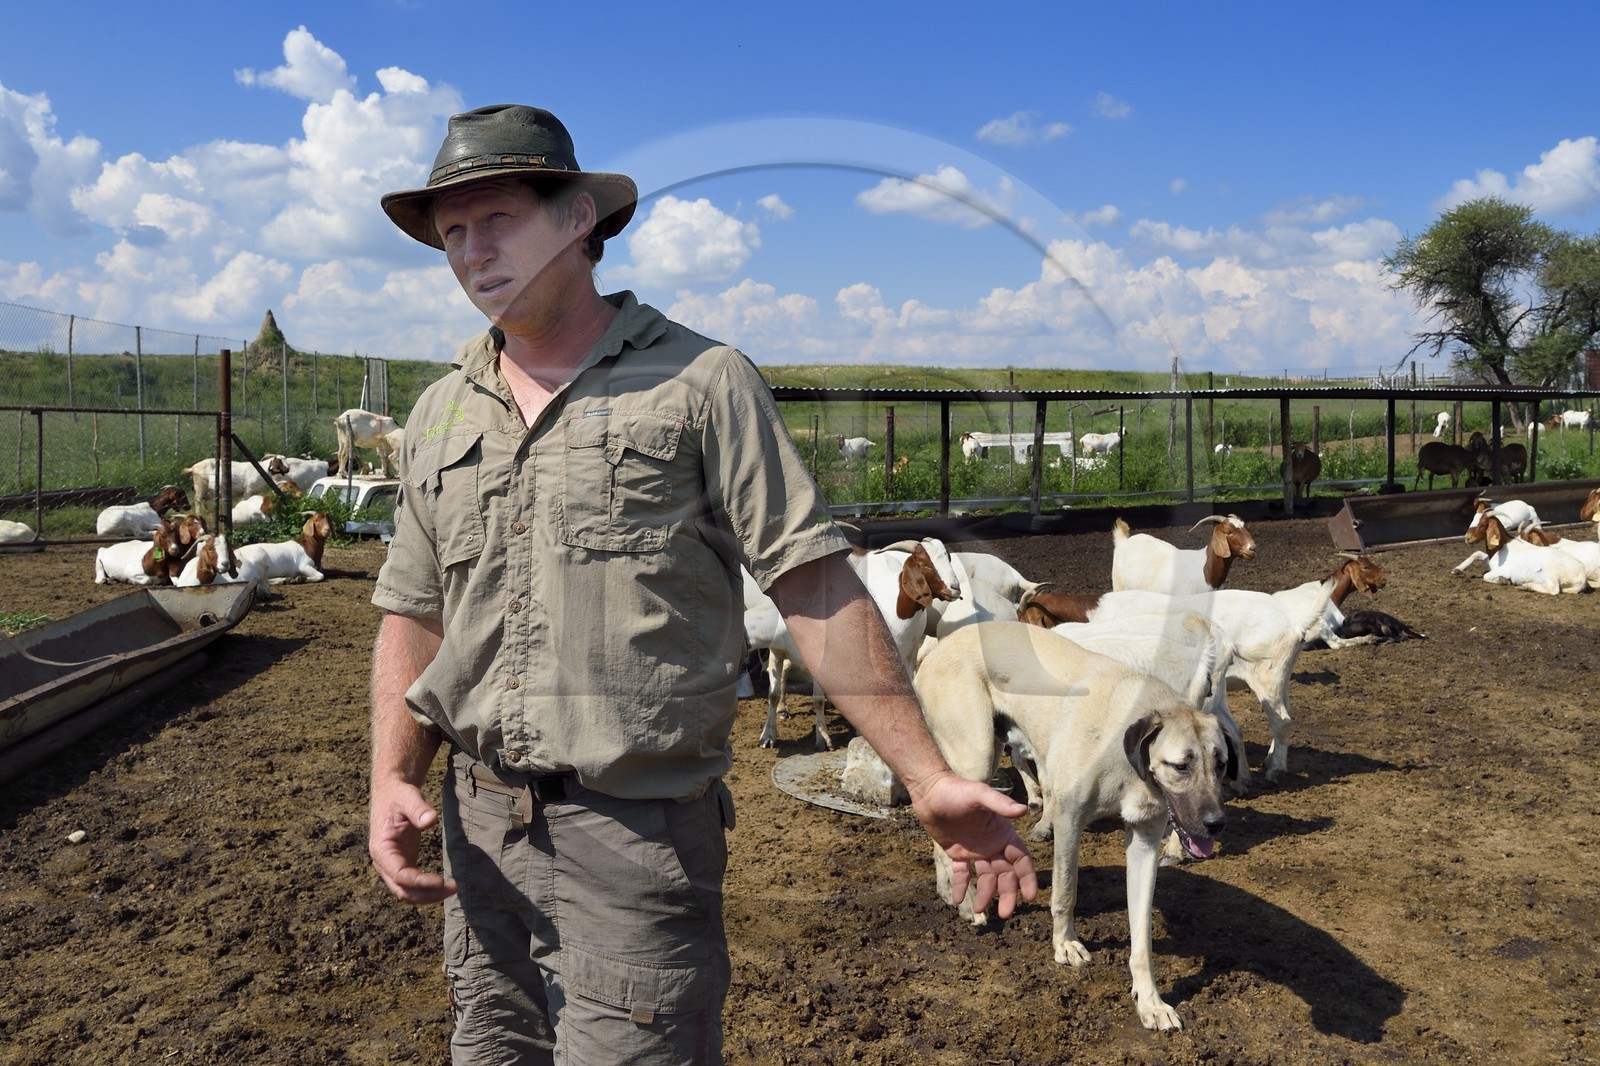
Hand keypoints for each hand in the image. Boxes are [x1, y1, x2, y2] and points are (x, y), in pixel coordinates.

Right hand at [369, 777, 456, 904]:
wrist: (392, 793)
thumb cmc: (399, 795)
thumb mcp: (408, 797)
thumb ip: (418, 809)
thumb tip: (431, 820)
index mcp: (381, 849)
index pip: (399, 875)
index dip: (419, 882)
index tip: (441, 881)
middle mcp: (384, 863)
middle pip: (402, 890)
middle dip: (426, 894)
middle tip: (453, 888)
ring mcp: (392, 865)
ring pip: (407, 892)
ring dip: (428, 895)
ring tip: (452, 888)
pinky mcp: (403, 863)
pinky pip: (413, 885)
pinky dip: (427, 889)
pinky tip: (444, 886)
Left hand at [910, 772, 1036, 918]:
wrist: (930, 791)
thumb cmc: (958, 790)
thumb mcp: (980, 795)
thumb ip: (1000, 804)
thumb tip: (1023, 811)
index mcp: (1003, 833)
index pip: (1021, 860)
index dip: (1027, 878)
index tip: (1029, 896)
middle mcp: (993, 845)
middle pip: (1006, 875)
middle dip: (1007, 894)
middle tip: (1003, 914)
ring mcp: (976, 850)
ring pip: (986, 878)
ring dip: (985, 894)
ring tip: (977, 910)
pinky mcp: (958, 853)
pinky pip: (963, 874)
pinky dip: (962, 886)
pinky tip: (959, 899)